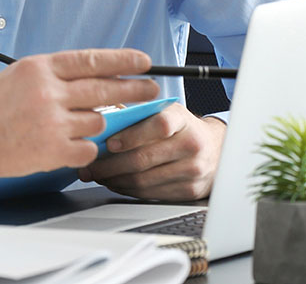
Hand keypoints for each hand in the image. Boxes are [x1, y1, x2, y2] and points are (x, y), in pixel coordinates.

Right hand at [0, 48, 157, 191]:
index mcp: (39, 68)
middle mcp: (48, 92)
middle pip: (106, 90)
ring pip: (98, 122)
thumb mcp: (19, 76)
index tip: (144, 63)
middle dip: (135, 90)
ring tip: (69, 124)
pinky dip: (81, 148)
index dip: (123, 61)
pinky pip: (88, 148)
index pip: (92, 61)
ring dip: (92, 124)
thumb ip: (56, 75)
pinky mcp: (54, 150)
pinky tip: (61, 143)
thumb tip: (97, 78)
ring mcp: (53, 122)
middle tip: (151, 90)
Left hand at [77, 103, 225, 199]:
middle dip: (109, 165)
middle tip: (89, 165)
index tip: (108, 143)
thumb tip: (100, 120)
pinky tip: (115, 183)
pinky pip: (151, 194)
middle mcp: (190, 144)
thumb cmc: (180, 128)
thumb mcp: (163, 111)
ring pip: (144, 180)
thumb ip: (136, 114)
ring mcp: (192, 170)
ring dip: (114, 180)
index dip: (131, 135)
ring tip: (97, 175)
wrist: (215, 149)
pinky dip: (128, 189)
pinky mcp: (189, 190)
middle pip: (144, 158)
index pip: (158, 126)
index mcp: (181, 119)